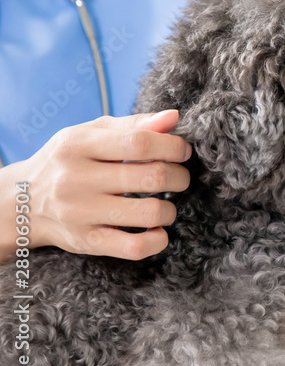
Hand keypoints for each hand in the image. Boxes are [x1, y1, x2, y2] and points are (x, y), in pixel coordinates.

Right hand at [1, 110, 190, 259]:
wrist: (20, 202)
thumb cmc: (68, 161)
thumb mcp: (92, 133)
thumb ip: (134, 124)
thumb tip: (173, 117)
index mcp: (78, 145)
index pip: (140, 142)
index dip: (172, 146)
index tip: (182, 151)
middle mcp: (75, 179)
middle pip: (152, 176)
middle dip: (179, 177)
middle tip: (179, 177)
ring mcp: (79, 213)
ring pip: (149, 213)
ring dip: (171, 209)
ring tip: (166, 204)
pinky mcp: (85, 242)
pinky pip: (134, 248)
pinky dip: (157, 240)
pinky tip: (156, 229)